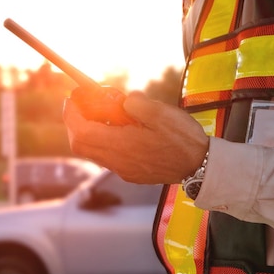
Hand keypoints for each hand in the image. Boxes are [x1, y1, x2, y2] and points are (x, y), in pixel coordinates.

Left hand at [63, 91, 208, 183]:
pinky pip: (107, 156)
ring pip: (92, 151)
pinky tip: (119, 128)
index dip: (71, 115)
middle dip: (75, 123)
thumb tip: (122, 100)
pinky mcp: (130, 173)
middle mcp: (117, 162)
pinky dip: (103, 140)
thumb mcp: (160, 112)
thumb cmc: (183, 140)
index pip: (81, 132)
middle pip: (80, 144)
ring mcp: (123, 170)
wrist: (201, 167)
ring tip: (103, 113)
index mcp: (120, 146)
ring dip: (89, 131)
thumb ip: (134, 103)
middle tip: (81, 104)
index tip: (71, 99)